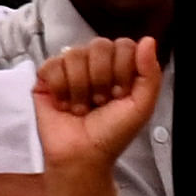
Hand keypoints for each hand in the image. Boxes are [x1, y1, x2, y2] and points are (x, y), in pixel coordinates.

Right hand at [33, 35, 164, 188]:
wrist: (82, 154)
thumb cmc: (113, 133)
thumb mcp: (142, 106)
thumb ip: (150, 73)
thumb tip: (148, 40)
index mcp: (119, 68)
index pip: (123, 45)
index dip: (123, 69)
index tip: (120, 94)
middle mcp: (94, 64)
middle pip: (99, 45)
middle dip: (102, 77)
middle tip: (100, 102)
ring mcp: (69, 69)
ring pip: (74, 54)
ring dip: (81, 87)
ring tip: (82, 108)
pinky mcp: (45, 77)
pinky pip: (52, 65)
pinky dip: (60, 88)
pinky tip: (64, 104)